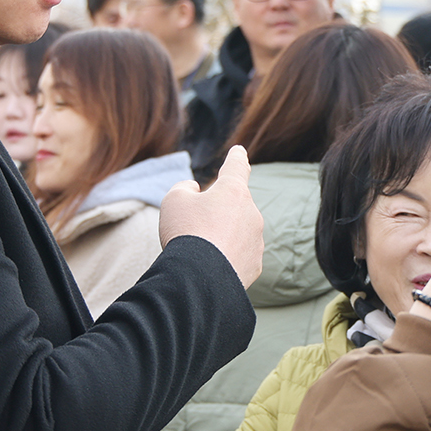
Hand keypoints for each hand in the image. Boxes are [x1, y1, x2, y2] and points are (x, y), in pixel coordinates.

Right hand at [160, 145, 263, 286]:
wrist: (198, 279)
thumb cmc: (185, 233)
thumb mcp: (174, 200)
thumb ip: (185, 188)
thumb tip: (196, 190)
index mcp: (233, 191)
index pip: (236, 167)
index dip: (236, 158)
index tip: (239, 152)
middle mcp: (251, 213)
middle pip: (232, 207)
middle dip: (216, 215)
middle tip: (193, 229)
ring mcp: (256, 240)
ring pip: (236, 233)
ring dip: (220, 238)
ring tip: (199, 252)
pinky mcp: (255, 264)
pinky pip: (238, 256)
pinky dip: (226, 259)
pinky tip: (210, 267)